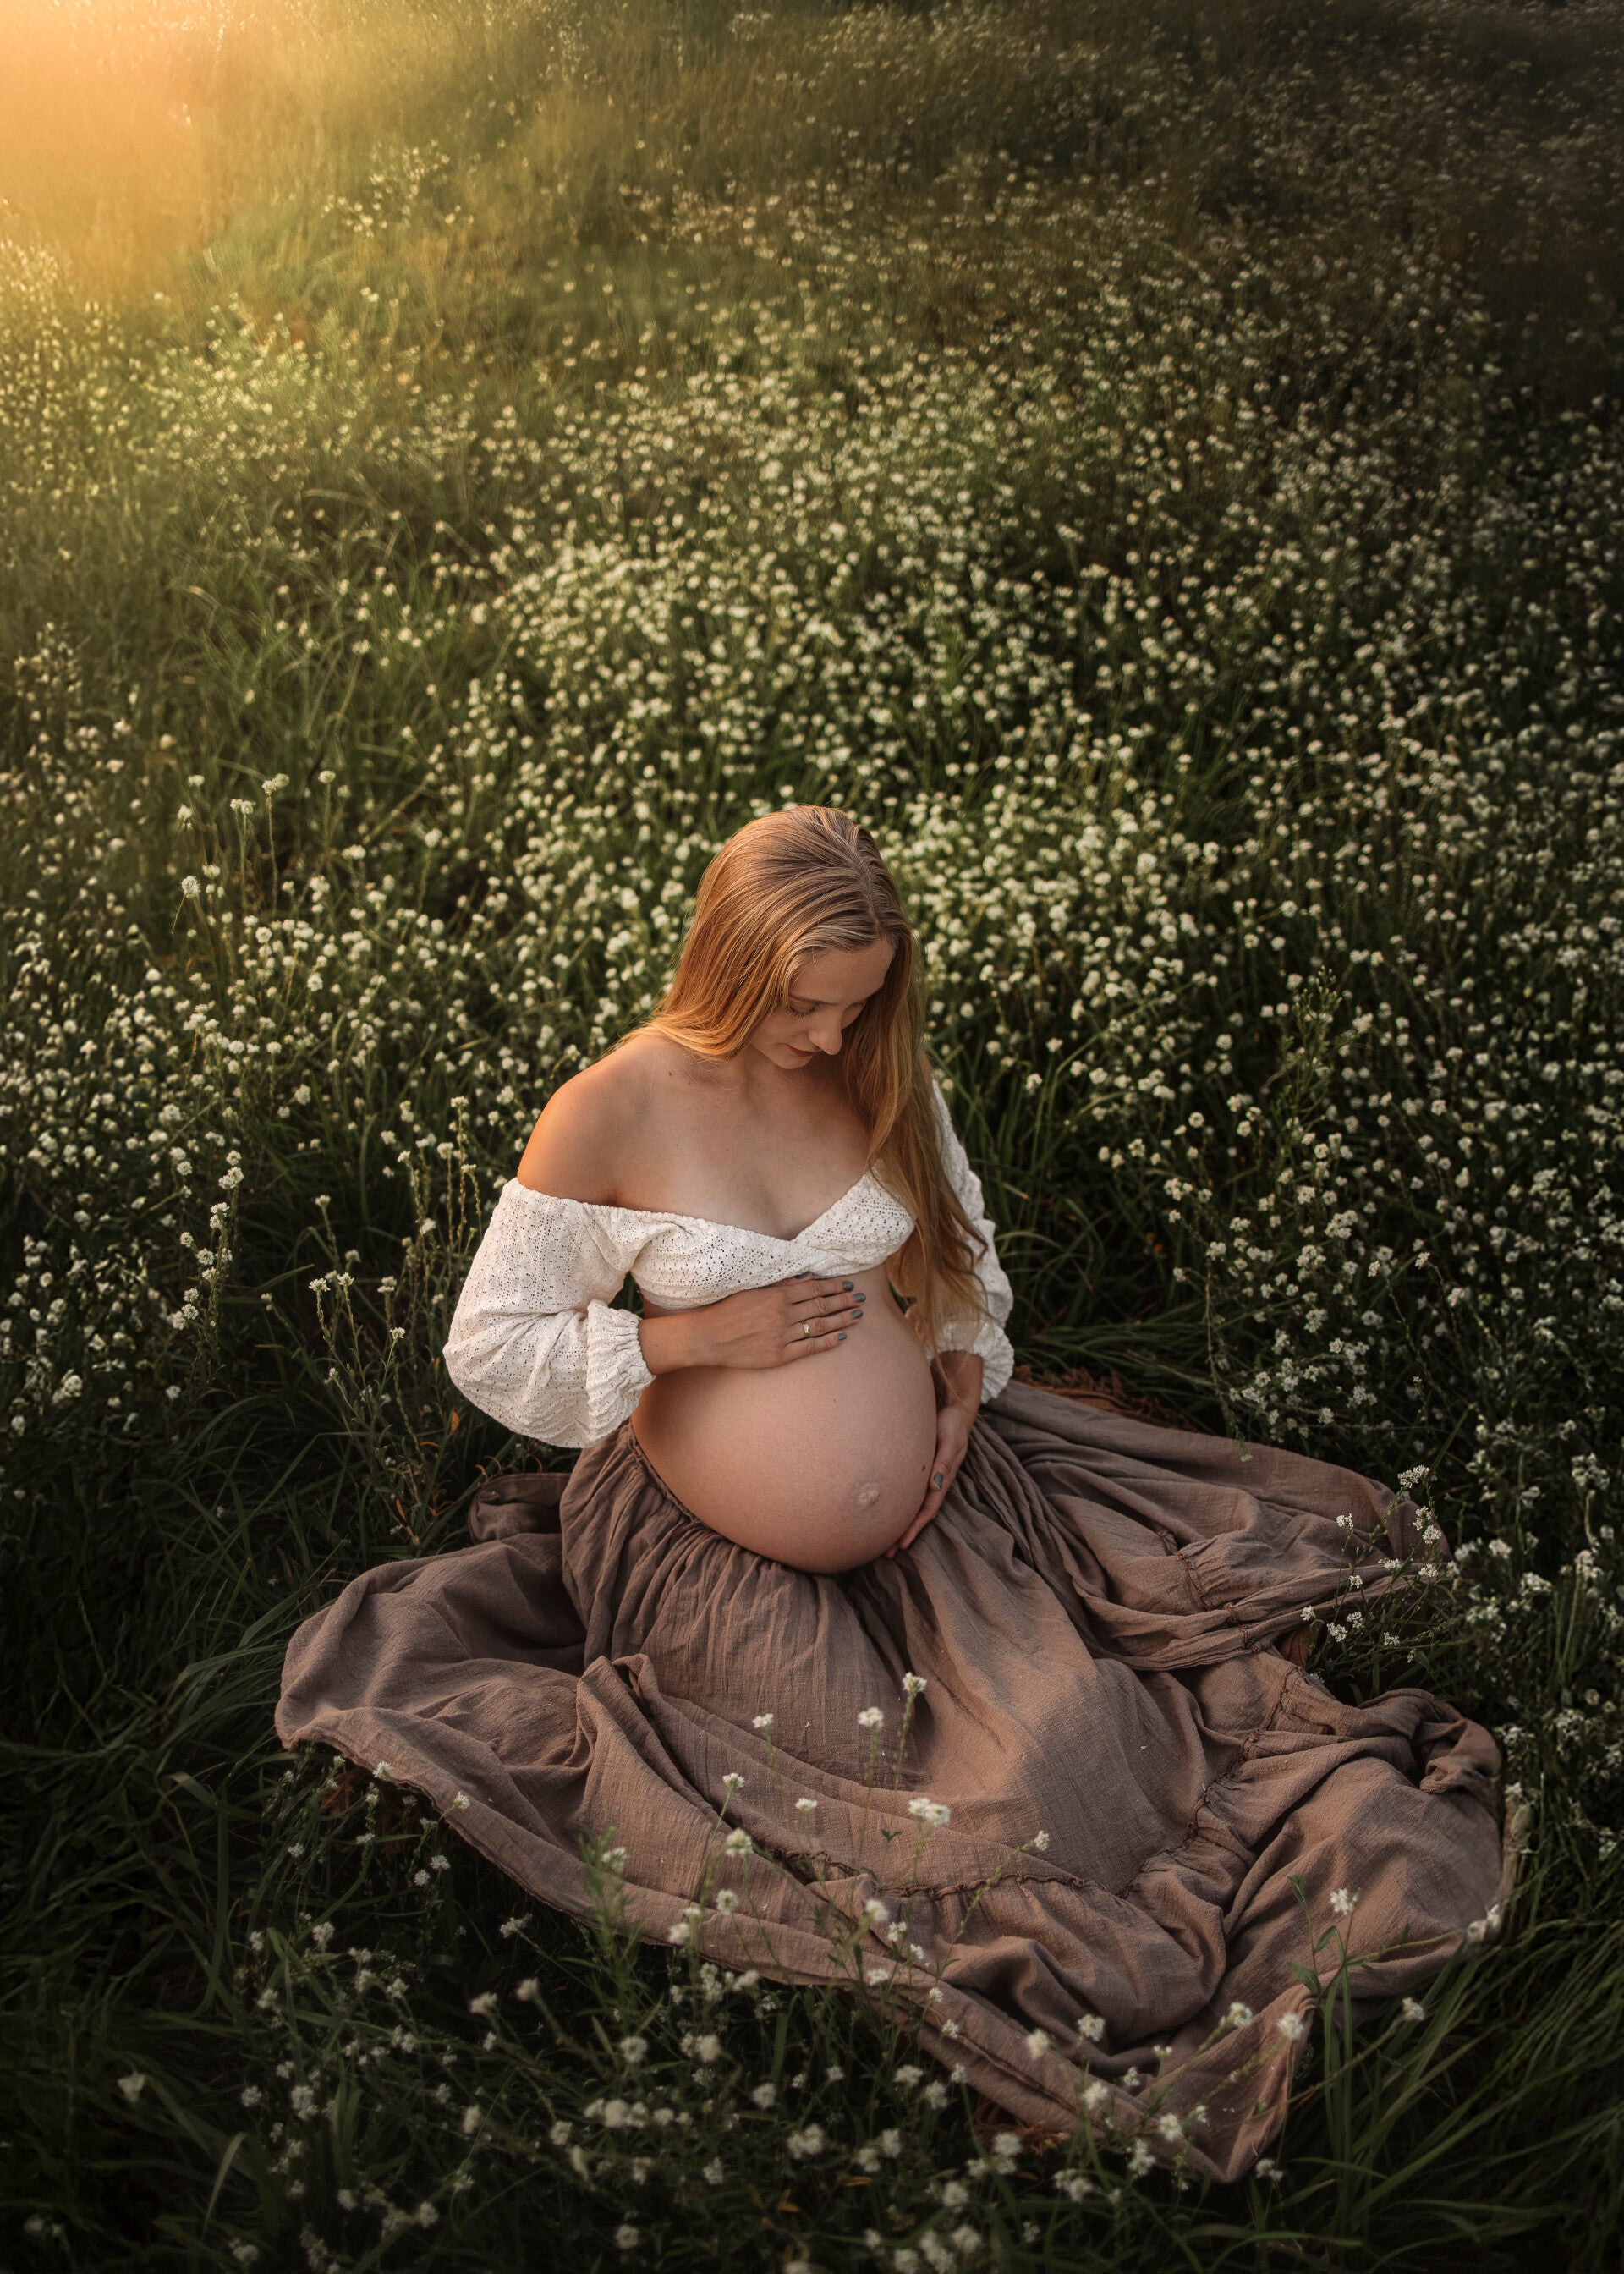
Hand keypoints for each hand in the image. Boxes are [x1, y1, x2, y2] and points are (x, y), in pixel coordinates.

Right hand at [638, 1272, 867, 1374]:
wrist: (708, 1337)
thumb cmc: (727, 1310)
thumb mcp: (753, 1289)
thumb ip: (781, 1283)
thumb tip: (806, 1277)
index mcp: (777, 1295)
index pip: (814, 1289)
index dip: (834, 1287)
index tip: (848, 1285)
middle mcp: (783, 1314)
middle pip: (821, 1306)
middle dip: (843, 1301)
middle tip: (860, 1299)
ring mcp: (782, 1336)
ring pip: (819, 1326)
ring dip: (841, 1320)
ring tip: (857, 1315)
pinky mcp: (779, 1356)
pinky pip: (809, 1348)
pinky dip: (827, 1342)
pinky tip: (841, 1337)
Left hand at [886, 1359, 979, 1557]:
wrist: (956, 1410)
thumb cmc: (953, 1424)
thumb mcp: (951, 1440)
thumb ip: (944, 1462)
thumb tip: (935, 1487)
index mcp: (942, 1479)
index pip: (927, 1509)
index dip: (915, 1527)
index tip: (901, 1544)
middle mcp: (934, 1482)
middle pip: (918, 1514)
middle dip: (904, 1534)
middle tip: (886, 1554)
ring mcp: (928, 1477)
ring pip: (913, 1506)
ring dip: (900, 1525)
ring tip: (885, 1542)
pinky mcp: (920, 1469)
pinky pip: (909, 1493)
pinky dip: (899, 1507)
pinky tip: (888, 1512)